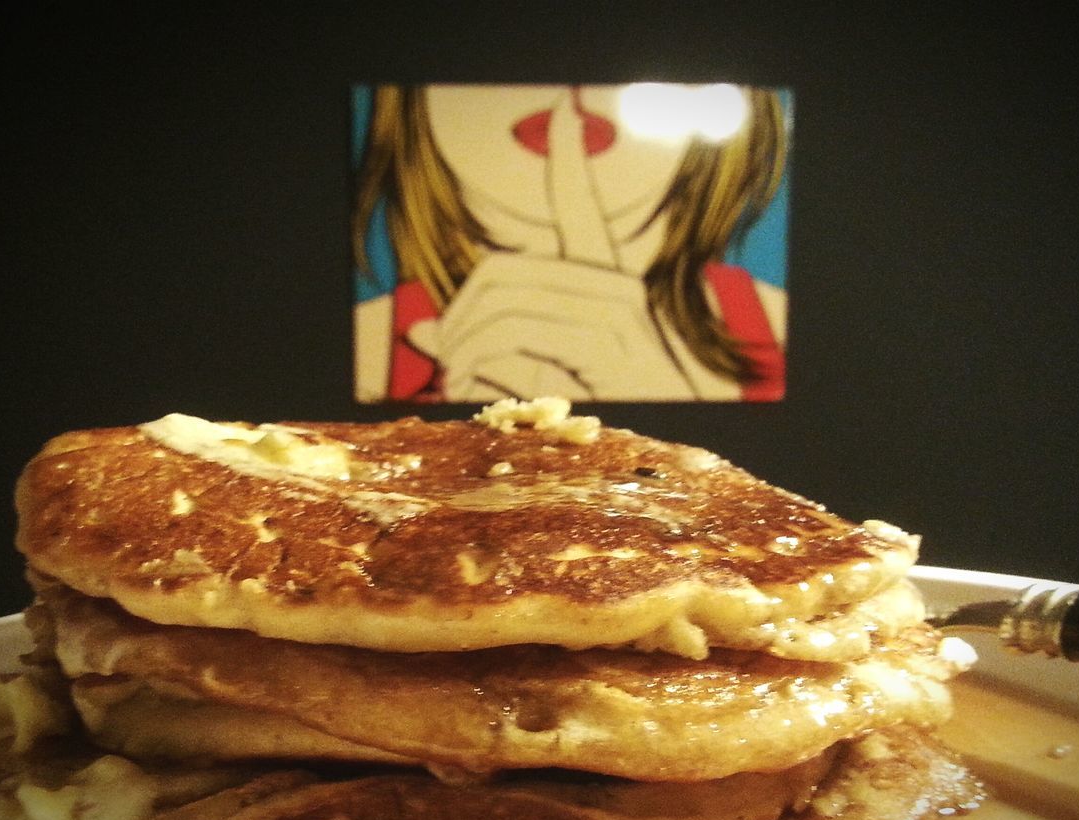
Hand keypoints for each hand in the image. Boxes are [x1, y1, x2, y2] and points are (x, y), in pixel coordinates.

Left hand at [415, 94, 692, 401]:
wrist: (659, 451)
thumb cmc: (596, 416)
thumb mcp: (533, 375)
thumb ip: (481, 347)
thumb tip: (419, 333)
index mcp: (607, 284)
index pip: (581, 210)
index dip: (570, 158)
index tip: (565, 110)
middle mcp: (616, 286)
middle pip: (505, 270)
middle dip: (459, 313)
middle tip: (442, 357)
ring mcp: (616, 312)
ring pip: (504, 301)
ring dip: (462, 343)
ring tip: (454, 378)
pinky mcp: (606, 343)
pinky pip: (516, 329)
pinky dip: (477, 355)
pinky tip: (467, 381)